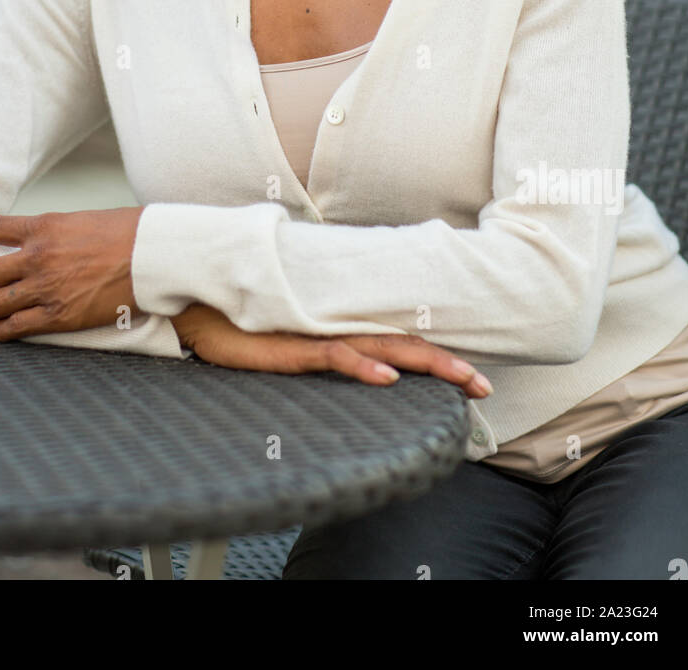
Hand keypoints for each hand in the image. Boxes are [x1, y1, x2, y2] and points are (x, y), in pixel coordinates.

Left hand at [0, 207, 145, 340]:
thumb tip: (40, 242)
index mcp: (43, 227)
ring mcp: (46, 288)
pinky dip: (0, 332)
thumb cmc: (127, 232)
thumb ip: (56, 233)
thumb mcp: (84, 222)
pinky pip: (20, 326)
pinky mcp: (60, 314)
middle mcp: (37, 257)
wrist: (152, 254)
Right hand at [171, 304, 492, 396]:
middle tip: (485, 387)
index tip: (472, 379)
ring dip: (426, 364)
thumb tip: (351, 361)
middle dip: (449, 367)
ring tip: (462, 379)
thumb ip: (322, 347)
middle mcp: (339, 328)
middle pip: (406, 346)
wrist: (202, 300)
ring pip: (384, 349)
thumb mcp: (291, 341)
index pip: (400, 344)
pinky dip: (364, 366)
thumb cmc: (244, 320)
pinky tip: (389, 378)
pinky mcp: (294, 344)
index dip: (438, 358)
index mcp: (343, 329)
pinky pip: (335, 355)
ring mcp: (319, 333)